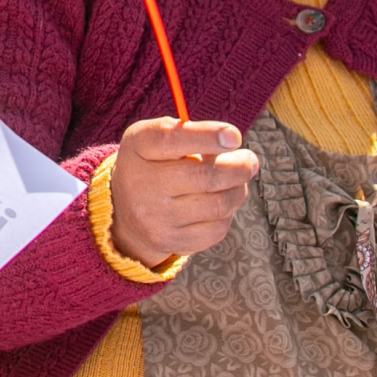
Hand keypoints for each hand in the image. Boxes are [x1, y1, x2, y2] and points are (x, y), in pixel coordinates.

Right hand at [105, 117, 258, 270]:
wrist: (126, 210)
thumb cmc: (155, 163)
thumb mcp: (159, 140)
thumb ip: (190, 133)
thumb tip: (231, 143)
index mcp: (138, 146)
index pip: (171, 139)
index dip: (206, 136)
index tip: (234, 136)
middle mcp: (141, 183)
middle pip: (205, 177)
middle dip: (238, 167)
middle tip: (250, 160)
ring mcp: (155, 217)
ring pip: (219, 204)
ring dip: (237, 189)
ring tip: (235, 180)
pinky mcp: (172, 242)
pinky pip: (218, 228)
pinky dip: (227, 213)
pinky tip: (218, 204)